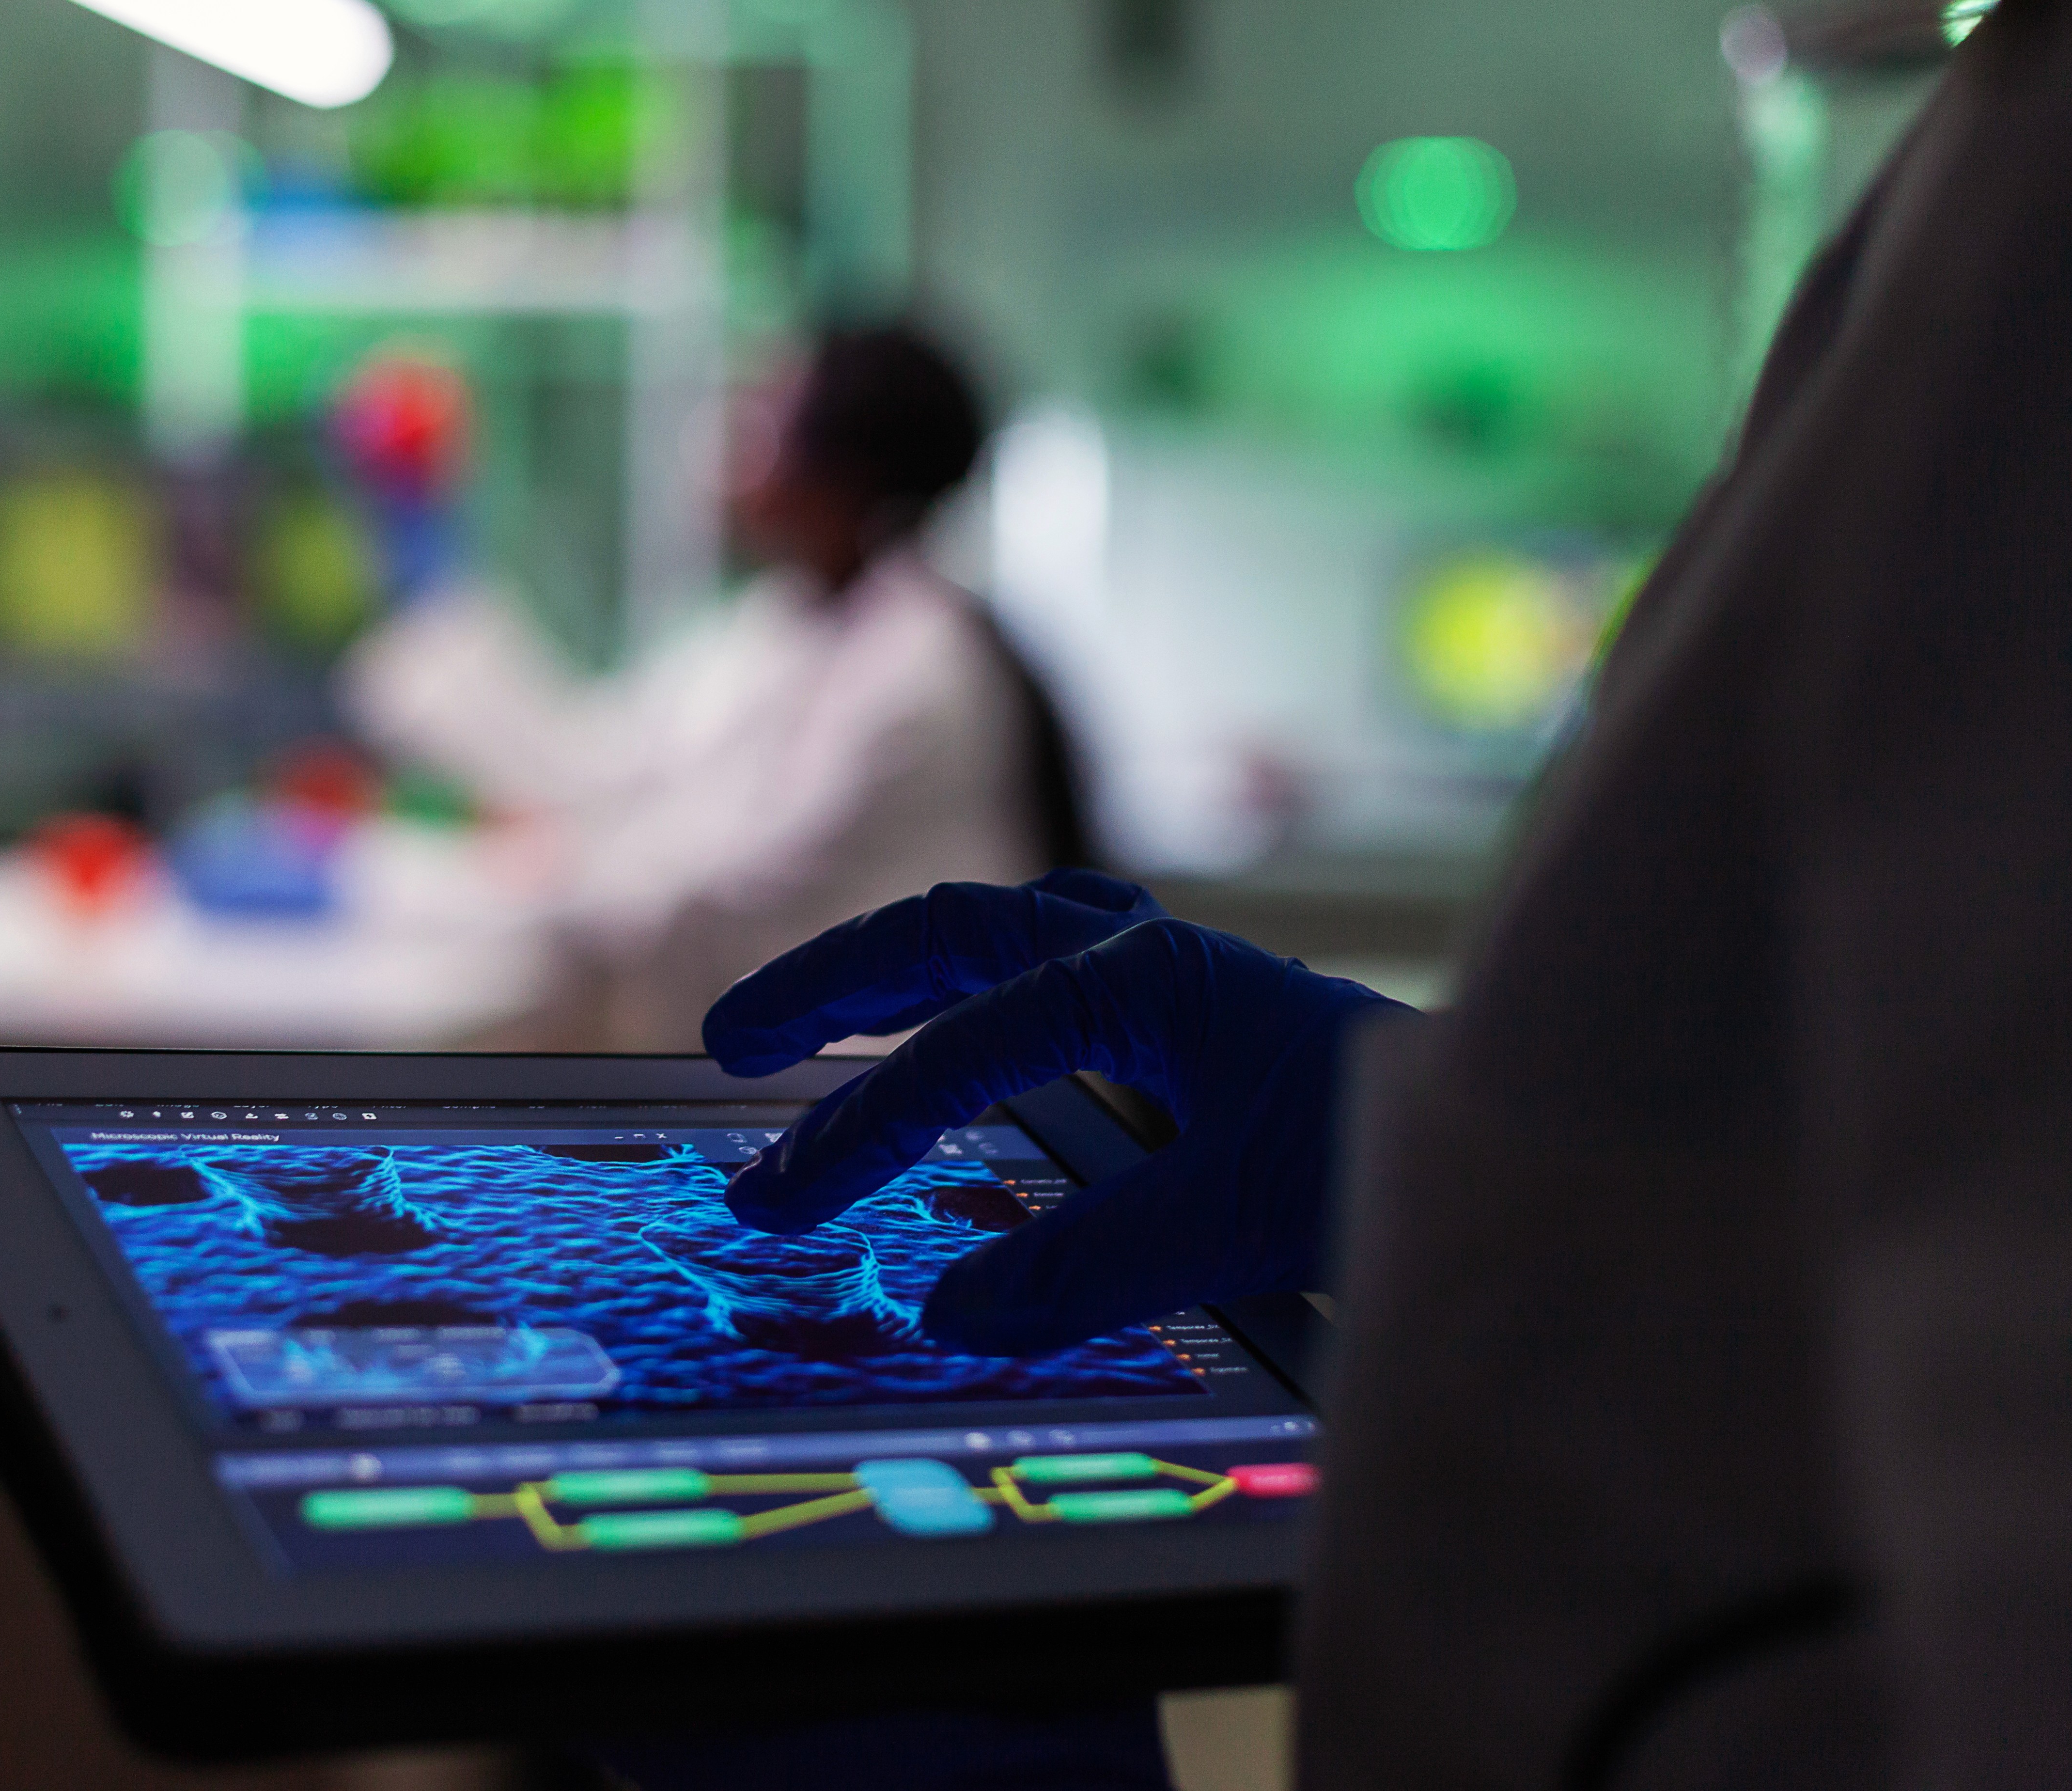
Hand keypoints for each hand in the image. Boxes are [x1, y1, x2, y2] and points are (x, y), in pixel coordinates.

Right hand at [703, 871, 1410, 1353]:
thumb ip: (1087, 1265)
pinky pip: (1045, 959)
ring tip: (805, 1021)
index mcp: (1136, 979)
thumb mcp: (1231, 1222)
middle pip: (942, 935)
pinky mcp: (1180, 1001)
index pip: (954, 1052)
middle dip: (825, 986)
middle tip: (726, 1044)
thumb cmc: (1383, 1158)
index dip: (855, 1130)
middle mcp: (1138, 949)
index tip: (782, 1201)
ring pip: (989, 933)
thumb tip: (951, 1309)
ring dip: (890, 969)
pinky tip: (957, 1015)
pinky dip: (974, 982)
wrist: (1514, 1135)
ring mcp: (1160, 964)